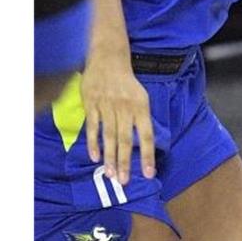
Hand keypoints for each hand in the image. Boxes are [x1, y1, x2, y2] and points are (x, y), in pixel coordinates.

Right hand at [80, 53, 155, 185]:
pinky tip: (95, 158)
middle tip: (124, 182)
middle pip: (126, 140)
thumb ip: (140, 118)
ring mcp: (107, 106)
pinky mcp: (92, 105)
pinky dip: (93, 143)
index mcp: (141, 106)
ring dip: (110, 157)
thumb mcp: (141, 96)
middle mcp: (125, 108)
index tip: (149, 174)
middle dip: (125, 162)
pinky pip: (93, 127)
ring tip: (111, 175)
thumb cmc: (127, 82)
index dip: (148, 155)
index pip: (147, 135)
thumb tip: (143, 143)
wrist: (109, 58)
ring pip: (109, 137)